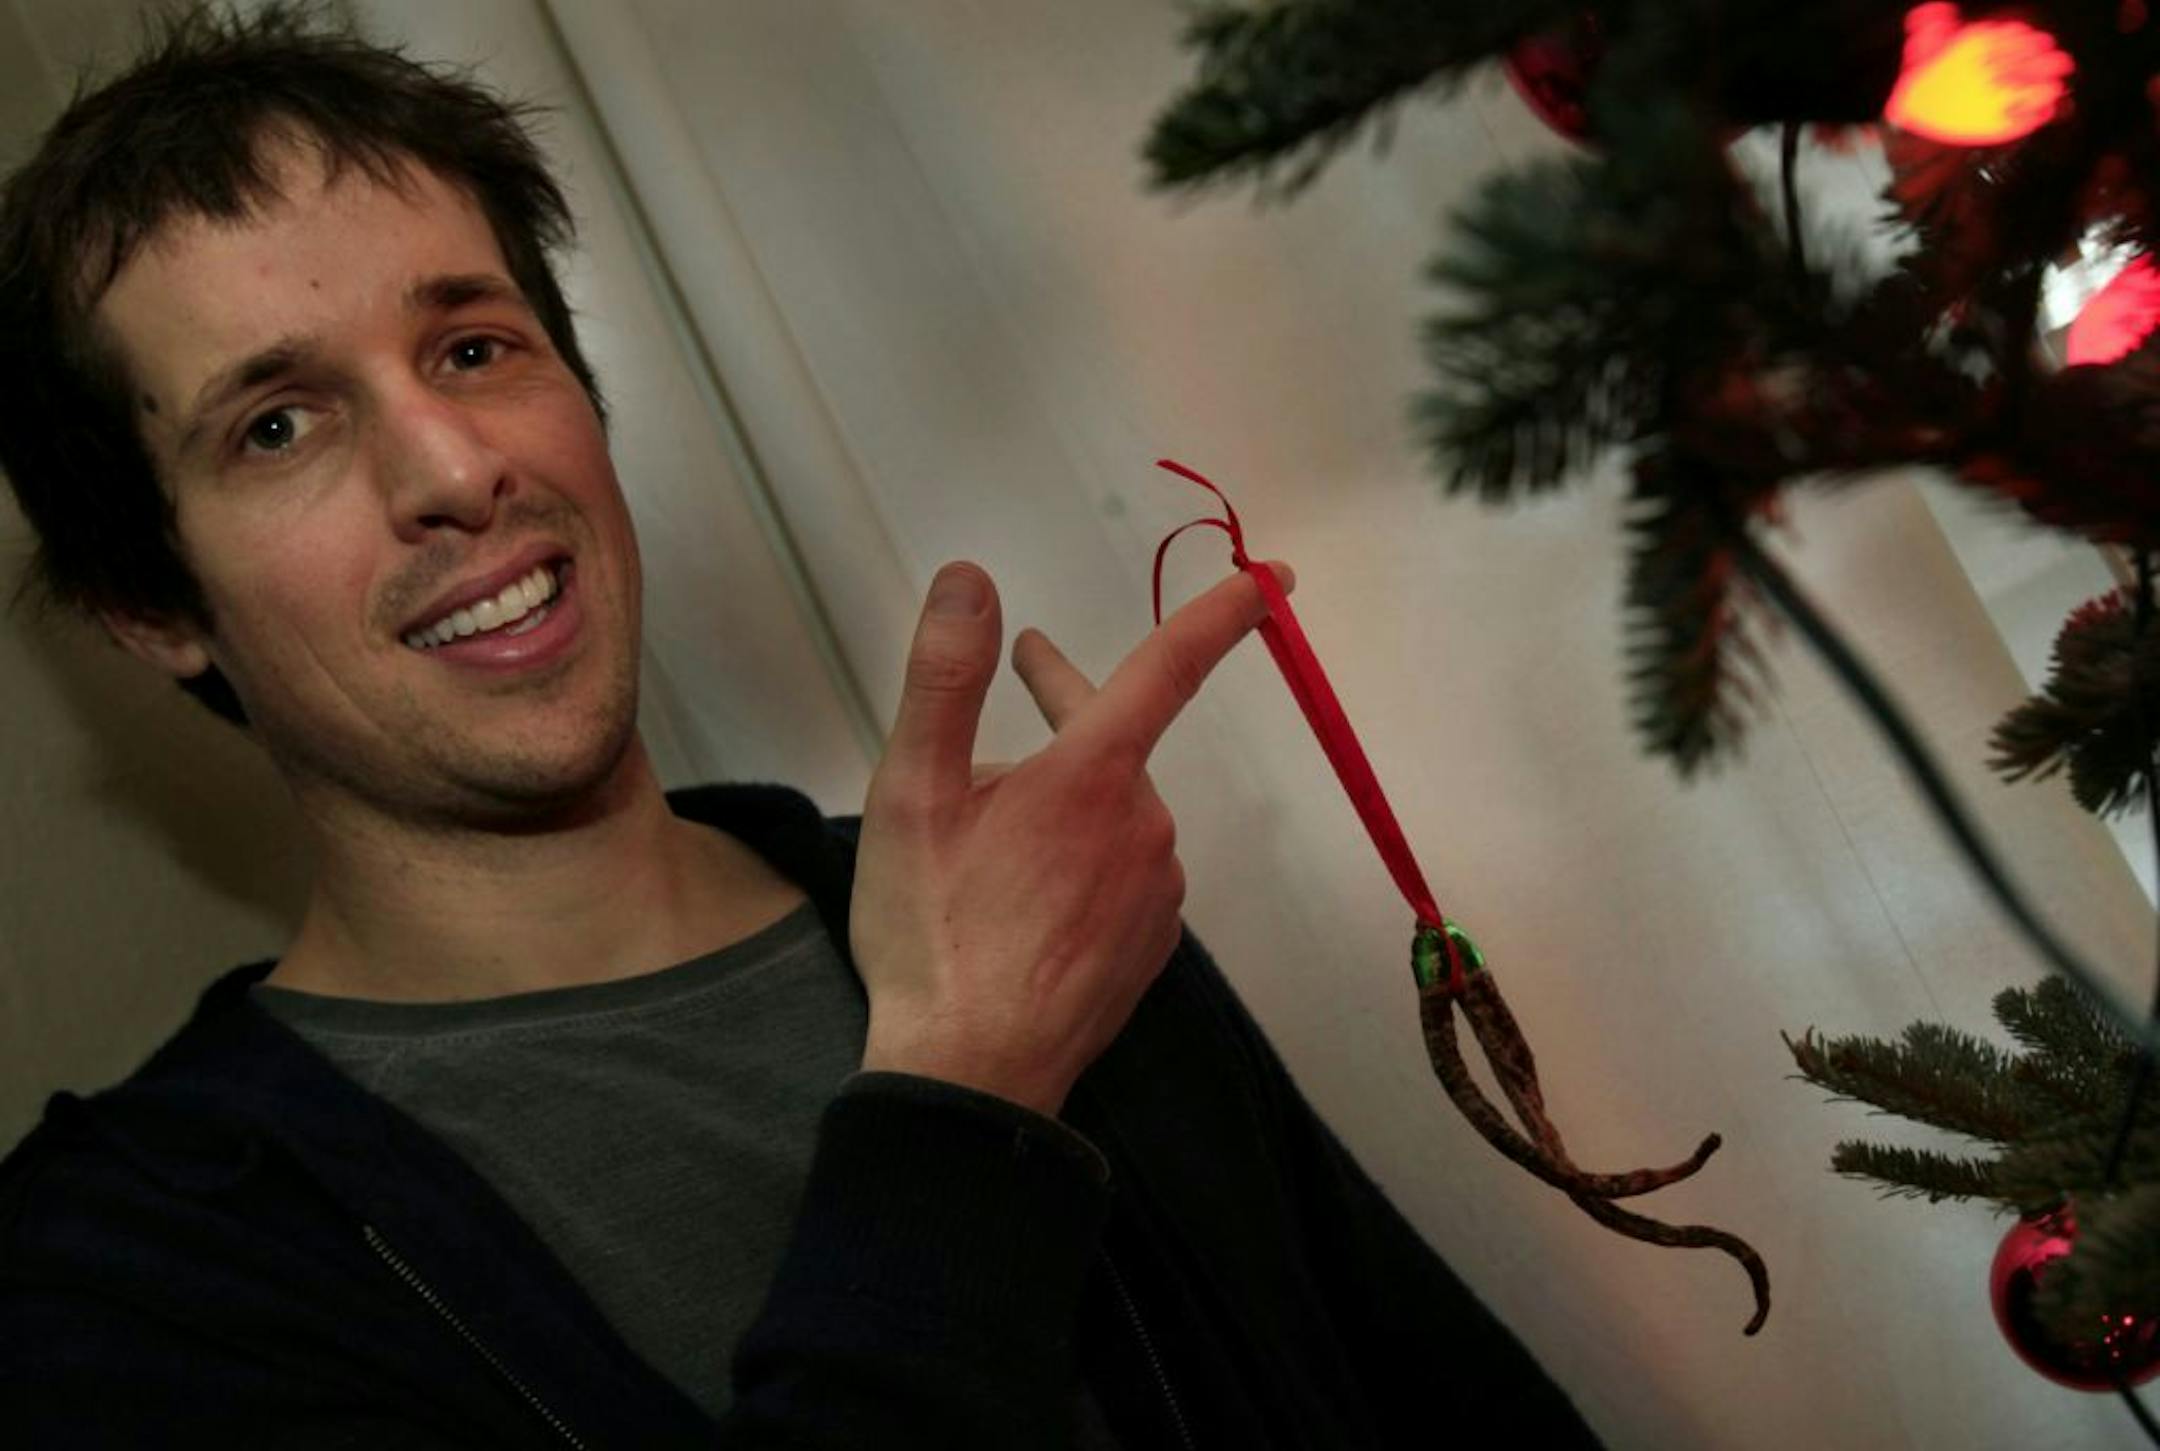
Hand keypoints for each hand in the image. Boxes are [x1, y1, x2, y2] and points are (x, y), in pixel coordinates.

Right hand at [850, 557, 1292, 1115]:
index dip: (1218, 615)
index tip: (1271, 578)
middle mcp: (1146, 825)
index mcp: (1093, 775)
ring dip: (1062, 802)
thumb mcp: (911, 794)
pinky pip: (1119, 873)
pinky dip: (1079, 862)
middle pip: (1112, 742)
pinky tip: (1023, 897)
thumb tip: (971, 580)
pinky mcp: (1153, 944)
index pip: (1167, 668)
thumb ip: (946, 677)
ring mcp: (1157, 891)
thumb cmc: (933, 932)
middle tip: (1020, 668)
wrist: (971, 1075)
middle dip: (1063, 709)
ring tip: (985, 836)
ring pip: (1108, 813)